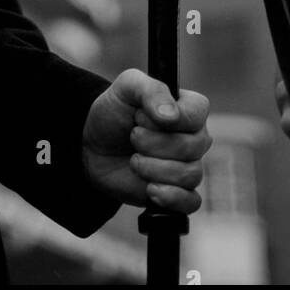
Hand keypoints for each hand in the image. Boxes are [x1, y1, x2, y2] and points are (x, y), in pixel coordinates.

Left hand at [81, 69, 209, 213]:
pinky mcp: (179, 193)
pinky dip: (169, 197)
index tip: (140, 118)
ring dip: (153, 169)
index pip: (196, 115)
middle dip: (153, 144)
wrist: (93, 147)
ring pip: (190, 174)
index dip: (165, 120)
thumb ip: (151, 90)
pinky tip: (149, 189)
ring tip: (134, 161)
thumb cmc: (114, 112)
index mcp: (189, 108)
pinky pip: (191, 202)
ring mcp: (188, 166)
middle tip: (132, 137)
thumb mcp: (127, 87)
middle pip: (192, 147)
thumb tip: (172, 116)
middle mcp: (195, 137)